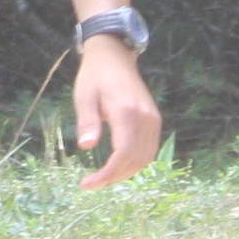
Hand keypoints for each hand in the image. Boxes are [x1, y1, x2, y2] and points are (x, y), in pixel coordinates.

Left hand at [72, 37, 161, 188]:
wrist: (114, 55)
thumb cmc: (95, 75)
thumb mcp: (84, 95)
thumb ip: (87, 121)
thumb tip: (86, 146)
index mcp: (126, 111)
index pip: (123, 153)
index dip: (108, 174)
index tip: (87, 184)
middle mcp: (145, 118)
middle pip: (136, 160)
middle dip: (115, 177)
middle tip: (92, 183)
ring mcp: (153, 119)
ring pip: (146, 158)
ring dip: (126, 172)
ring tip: (104, 177)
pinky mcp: (155, 120)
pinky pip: (150, 149)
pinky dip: (135, 162)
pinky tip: (118, 165)